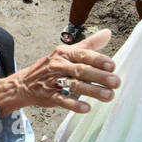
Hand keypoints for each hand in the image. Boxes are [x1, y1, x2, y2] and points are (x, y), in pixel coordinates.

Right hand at [0, 29, 118, 114]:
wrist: (25, 83)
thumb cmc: (52, 67)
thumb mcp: (68, 52)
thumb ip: (89, 44)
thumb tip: (108, 33)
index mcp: (65, 53)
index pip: (83, 55)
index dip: (98, 60)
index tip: (112, 66)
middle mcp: (59, 65)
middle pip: (81, 70)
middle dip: (99, 76)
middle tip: (115, 82)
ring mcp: (53, 81)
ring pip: (74, 85)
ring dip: (92, 91)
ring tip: (108, 96)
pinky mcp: (49, 96)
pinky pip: (62, 100)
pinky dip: (74, 104)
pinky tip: (86, 108)